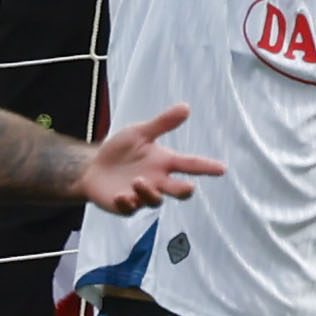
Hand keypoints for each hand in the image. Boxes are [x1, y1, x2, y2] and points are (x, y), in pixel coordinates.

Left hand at [79, 103, 227, 216]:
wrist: (94, 166)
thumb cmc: (121, 150)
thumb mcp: (139, 133)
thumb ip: (162, 123)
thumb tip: (186, 107)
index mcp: (164, 163)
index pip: (190, 165)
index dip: (207, 167)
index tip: (222, 168)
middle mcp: (158, 181)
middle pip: (180, 191)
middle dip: (185, 190)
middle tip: (189, 186)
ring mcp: (142, 195)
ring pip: (155, 201)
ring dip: (149, 192)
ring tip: (137, 180)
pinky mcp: (126, 206)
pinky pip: (131, 209)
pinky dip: (127, 202)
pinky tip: (120, 195)